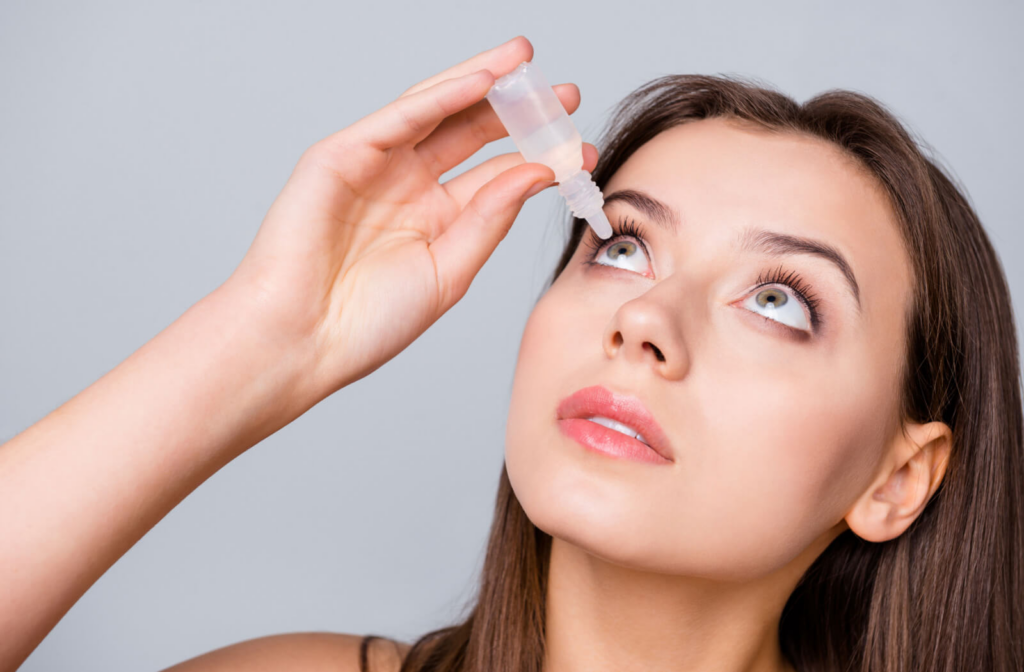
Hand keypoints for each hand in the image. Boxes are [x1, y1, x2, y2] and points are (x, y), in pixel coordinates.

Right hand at [220, 36, 597, 403]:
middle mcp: (407, 184)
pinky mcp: (339, 156)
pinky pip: (397, 118)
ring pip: (435, 111)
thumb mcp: (450, 270)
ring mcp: (373, 166)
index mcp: (435, 217)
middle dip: (516, 109)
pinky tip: (480, 80)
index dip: (538, 156)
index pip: (495, 173)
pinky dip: (439, 96)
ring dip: (480, 82)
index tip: (581, 149)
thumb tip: (538, 172)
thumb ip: (490, 218)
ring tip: (524, 61)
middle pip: (469, 131)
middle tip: (565, 95)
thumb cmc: (368, 322)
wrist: (301, 343)